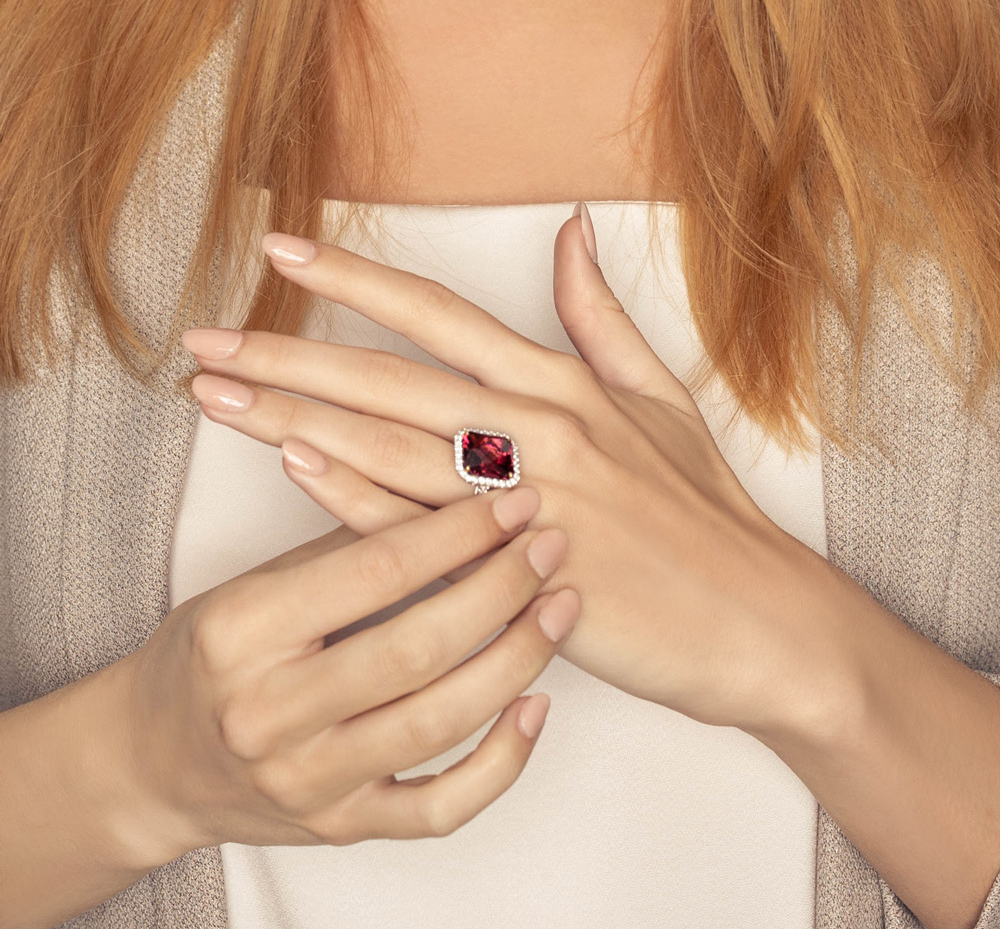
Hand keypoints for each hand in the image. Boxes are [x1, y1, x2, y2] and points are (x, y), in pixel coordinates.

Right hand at [118, 488, 576, 864]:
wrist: (154, 762)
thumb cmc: (207, 657)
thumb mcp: (251, 584)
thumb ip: (341, 546)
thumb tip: (444, 492)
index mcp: (241, 633)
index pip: (375, 570)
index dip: (458, 531)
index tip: (512, 499)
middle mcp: (270, 715)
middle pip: (417, 648)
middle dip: (501, 588)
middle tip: (550, 545)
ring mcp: (309, 782)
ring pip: (441, 724)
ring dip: (517, 659)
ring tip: (561, 606)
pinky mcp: (343, 827)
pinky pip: (441, 808)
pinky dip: (501, 762)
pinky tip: (536, 706)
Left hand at [181, 211, 856, 741]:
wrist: (756, 620)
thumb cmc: (704, 514)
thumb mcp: (661, 400)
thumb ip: (600, 318)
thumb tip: (571, 232)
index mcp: (564, 385)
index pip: (439, 314)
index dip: (356, 279)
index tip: (282, 251)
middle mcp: (540, 432)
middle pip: (391, 380)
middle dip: (290, 355)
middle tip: (205, 341)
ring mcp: (529, 505)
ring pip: (388, 450)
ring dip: (296, 421)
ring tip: (219, 399)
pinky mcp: (522, 575)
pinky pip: (421, 532)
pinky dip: (356, 500)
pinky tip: (296, 468)